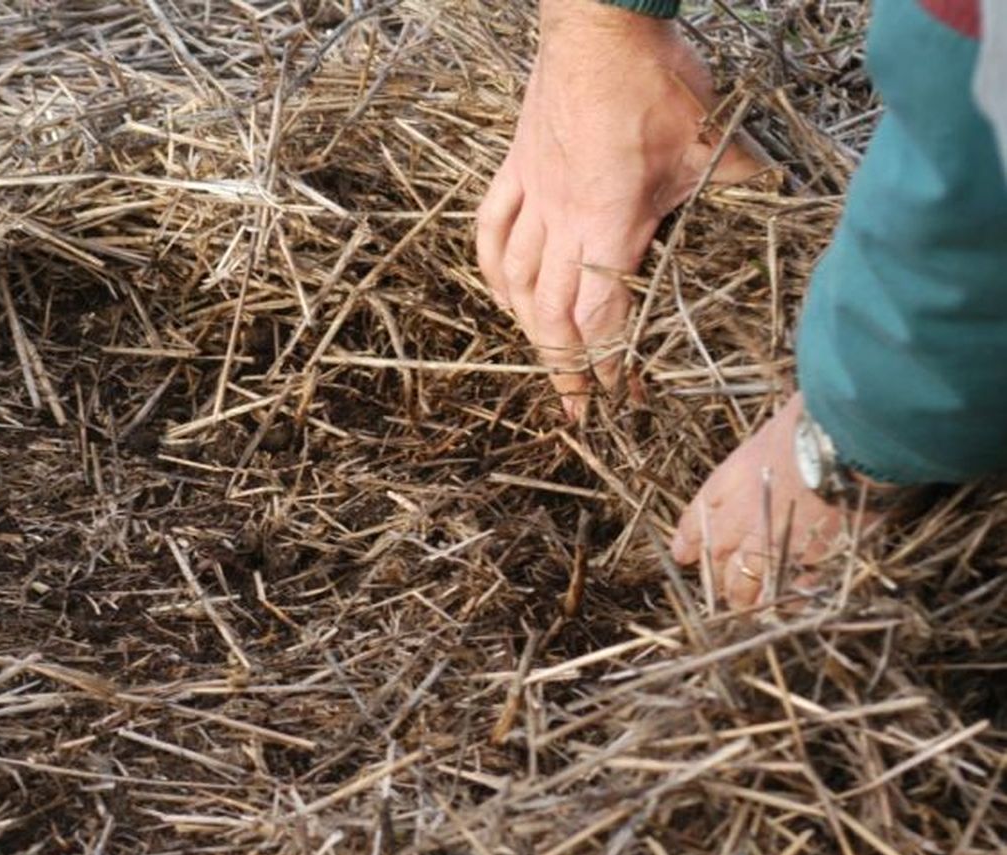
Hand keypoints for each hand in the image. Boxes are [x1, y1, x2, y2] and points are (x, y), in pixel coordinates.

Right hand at [476, 0, 767, 418]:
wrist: (600, 23)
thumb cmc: (655, 80)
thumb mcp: (709, 136)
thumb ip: (736, 178)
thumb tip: (775, 194)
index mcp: (609, 225)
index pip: (601, 316)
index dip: (607, 364)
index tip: (619, 394)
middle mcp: (562, 222)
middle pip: (550, 315)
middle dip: (564, 368)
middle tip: (577, 406)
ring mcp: (533, 196)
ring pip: (515, 281)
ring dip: (527, 328)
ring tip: (544, 358)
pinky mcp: (515, 170)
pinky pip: (491, 230)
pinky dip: (493, 270)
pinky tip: (501, 293)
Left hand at [670, 394, 873, 607]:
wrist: (846, 444)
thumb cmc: (815, 423)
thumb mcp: (777, 431)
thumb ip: (769, 454)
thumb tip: (780, 449)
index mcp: (728, 482)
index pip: (696, 518)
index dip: (689, 538)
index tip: (683, 553)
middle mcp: (740, 518)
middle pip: (717, 557)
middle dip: (717, 575)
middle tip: (721, 590)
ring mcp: (770, 543)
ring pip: (744, 582)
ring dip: (744, 596)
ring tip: (745, 607)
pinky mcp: (805, 560)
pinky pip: (787, 589)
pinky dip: (785, 598)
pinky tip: (785, 605)